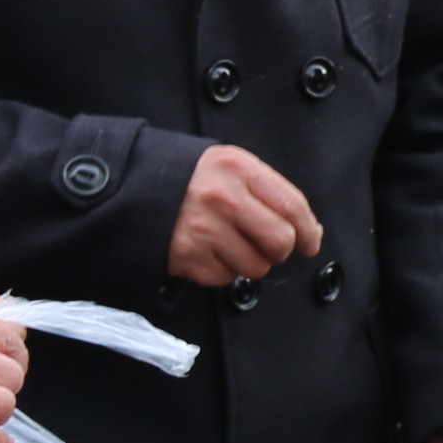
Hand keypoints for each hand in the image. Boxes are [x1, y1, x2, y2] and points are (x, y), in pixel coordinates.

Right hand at [168, 144, 323, 286]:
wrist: (132, 187)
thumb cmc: (187, 178)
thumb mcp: (228, 166)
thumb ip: (266, 190)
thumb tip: (307, 229)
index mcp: (238, 169)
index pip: (292, 204)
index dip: (308, 229)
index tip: (310, 241)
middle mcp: (223, 199)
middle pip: (279, 241)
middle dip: (281, 250)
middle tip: (269, 246)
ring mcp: (204, 230)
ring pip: (255, 266)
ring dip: (250, 262)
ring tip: (230, 244)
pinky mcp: (188, 257)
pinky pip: (225, 277)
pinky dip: (222, 270)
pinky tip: (209, 250)